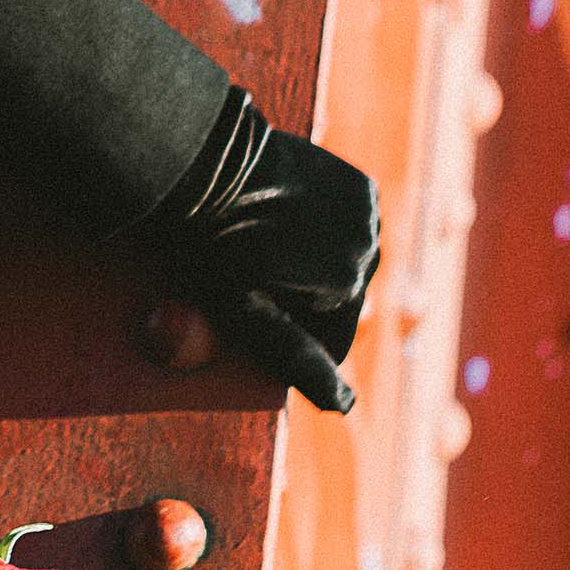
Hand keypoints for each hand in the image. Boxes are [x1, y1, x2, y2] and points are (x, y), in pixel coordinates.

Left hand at [131, 87, 379, 412]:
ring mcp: (367, 212)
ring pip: (345, 262)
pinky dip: (325, 226)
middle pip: (340, 299)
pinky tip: (283, 214)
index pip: (331, 339)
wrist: (200, 161)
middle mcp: (368, 247)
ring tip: (263, 238)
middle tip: (248, 265)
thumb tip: (345, 408)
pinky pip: (349, 225)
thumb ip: (293, 356)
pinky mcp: (359, 185)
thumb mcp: (240, 306)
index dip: (288, 329)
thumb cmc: (206, 240)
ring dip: (316, 259)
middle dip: (303, 294)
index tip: (247, 302)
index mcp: (347, 284)